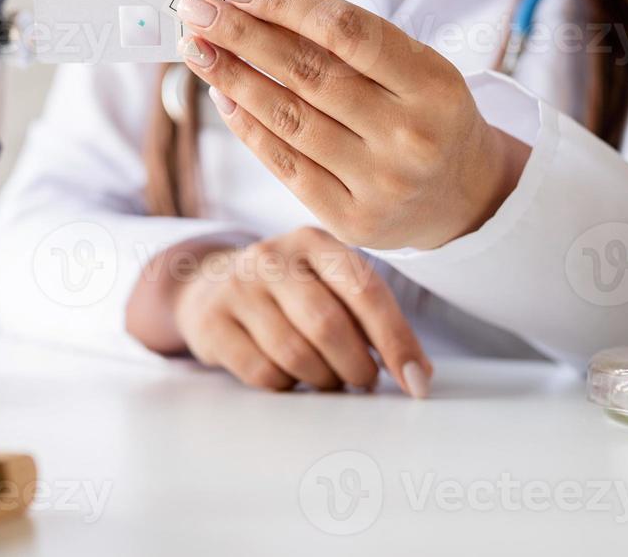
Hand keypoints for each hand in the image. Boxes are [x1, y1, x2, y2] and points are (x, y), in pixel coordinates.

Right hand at [126, 227, 431, 396]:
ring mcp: (237, 287)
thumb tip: (418, 372)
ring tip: (327, 377)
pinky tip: (289, 374)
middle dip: (357, 367)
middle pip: (327, 325)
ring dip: (323, 380)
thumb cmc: (289, 291)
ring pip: (295, 355)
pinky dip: (286, 386)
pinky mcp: (211, 322)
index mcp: (314, 242)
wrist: (210, 285)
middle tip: (364, 380)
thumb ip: (368, 313)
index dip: (396, 339)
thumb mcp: (326, 281)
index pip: (364, 289)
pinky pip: (262, 373)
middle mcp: (273, 257)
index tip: (416, 381)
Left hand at [176, 0, 529, 252]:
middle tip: (197, 11)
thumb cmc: (427, 115)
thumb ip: (353, 42)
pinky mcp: (352, 219)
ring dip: (232, 79)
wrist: (464, 199)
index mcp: (432, 84)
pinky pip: (285, 165)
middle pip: (308, 74)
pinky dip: (247, 127)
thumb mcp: (418, 68)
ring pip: (288, 119)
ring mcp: (381, 183)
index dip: (285, 4)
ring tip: (197, 49)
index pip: (347, 31)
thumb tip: (261, 5)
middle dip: (242, 36)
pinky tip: (223, 96)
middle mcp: (409, 135)